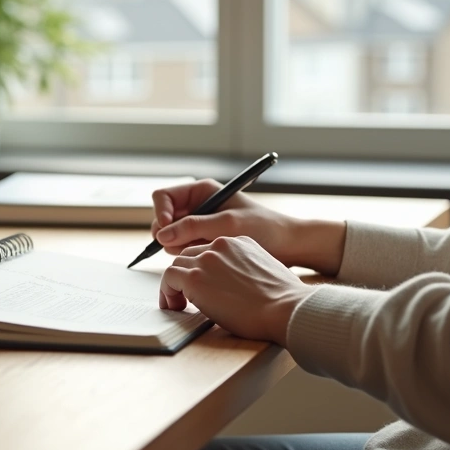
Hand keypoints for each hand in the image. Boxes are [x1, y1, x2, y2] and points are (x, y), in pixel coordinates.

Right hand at [150, 179, 346, 275]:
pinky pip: (183, 249)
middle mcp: (197, 206)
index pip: (163, 197)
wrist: (288, 245)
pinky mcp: (203, 242)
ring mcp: (199, 225)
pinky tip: (210, 257)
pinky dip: (190, 255)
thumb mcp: (227, 225)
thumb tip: (162, 236)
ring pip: (171, 237)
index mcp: (202, 191)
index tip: (167, 231)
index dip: (160, 213)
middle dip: (170, 234)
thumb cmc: (264, 228)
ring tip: (207, 251)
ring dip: (181, 246)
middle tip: (185, 248)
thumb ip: (193, 228)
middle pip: (163, 219)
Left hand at [159, 236, 315, 344]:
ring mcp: (206, 260)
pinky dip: (166, 292)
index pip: (210, 250)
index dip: (202, 269)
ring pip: (176, 265)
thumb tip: (238, 289)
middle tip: (186, 298)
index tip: (203, 287)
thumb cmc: (284, 301)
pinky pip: (169, 278)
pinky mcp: (194, 277)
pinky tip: (173, 306)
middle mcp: (221, 245)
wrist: (286, 308)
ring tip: (177, 305)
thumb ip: (247, 273)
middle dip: (185, 275)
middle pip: (190, 255)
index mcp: (241, 242)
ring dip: (174, 285)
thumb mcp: (266, 275)